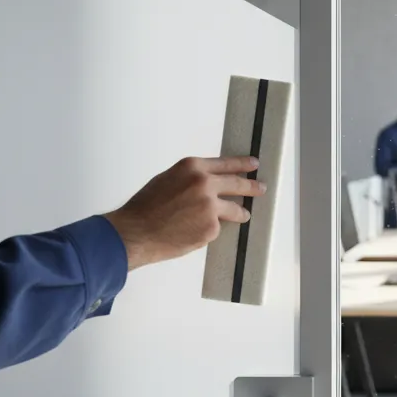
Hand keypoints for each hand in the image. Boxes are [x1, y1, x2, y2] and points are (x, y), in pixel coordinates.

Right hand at [104, 156, 265, 270]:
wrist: (135, 232)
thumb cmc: (145, 207)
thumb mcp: (168, 180)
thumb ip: (191, 179)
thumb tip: (208, 183)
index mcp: (192, 168)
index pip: (225, 164)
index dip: (241, 164)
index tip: (253, 164)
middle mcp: (205, 184)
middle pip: (237, 184)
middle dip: (252, 186)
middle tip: (261, 187)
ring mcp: (210, 206)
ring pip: (234, 209)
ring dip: (240, 212)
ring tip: (244, 214)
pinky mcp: (212, 227)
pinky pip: (216, 228)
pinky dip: (209, 230)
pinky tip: (194, 232)